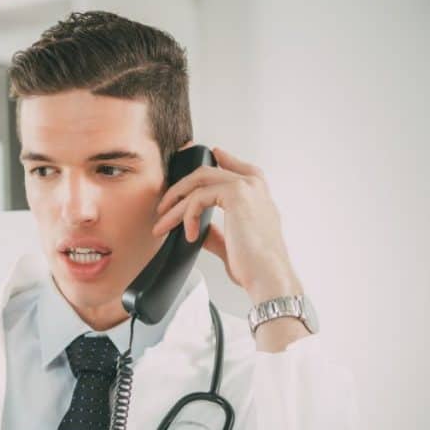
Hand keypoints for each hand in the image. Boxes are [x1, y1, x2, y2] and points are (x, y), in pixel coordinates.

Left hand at [153, 146, 302, 303]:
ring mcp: (247, 187)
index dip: (222, 158)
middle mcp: (255, 187)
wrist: (267, 276)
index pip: (239, 168)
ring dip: (175, 204)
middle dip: (180, 188)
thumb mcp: (232, 243)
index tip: (206, 153)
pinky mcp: (236, 194)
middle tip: (163, 206)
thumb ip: (215, 231)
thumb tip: (198, 229)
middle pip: (208, 172)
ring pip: (198, 183)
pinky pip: (198, 198)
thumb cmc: (255, 266)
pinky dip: (187, 216)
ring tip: (162, 223)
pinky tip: (188, 235)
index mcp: (258, 196)